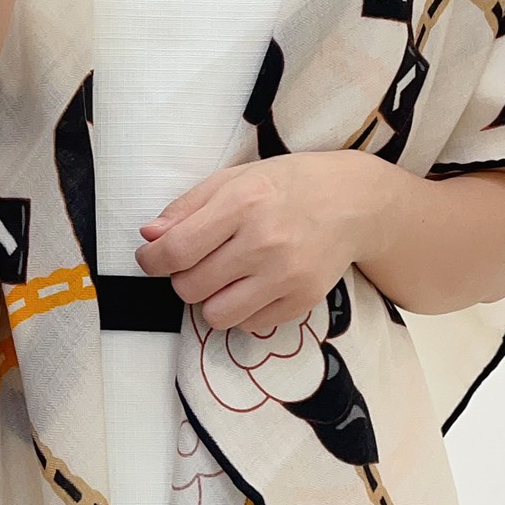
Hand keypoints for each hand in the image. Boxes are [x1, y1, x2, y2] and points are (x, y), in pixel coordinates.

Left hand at [135, 153, 392, 334]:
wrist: (354, 201)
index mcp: (243, 203)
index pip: (177, 250)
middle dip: (184, 278)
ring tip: (225, 278)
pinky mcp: (303, 300)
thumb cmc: (287, 185)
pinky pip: (249, 325)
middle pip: (191, 287)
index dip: (152, 261)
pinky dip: (243, 310)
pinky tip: (254, 286)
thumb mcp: (235, 179)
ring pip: (216, 315)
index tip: (151, 259)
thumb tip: (149, 237)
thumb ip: (187, 207)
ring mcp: (286, 276)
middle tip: (199, 262)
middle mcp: (265, 242)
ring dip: (210, 300)